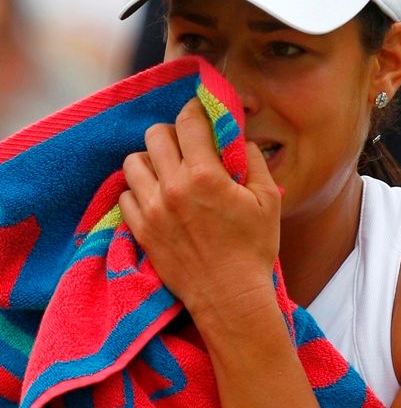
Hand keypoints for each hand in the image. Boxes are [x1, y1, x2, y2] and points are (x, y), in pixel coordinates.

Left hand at [118, 98, 280, 323]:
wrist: (230, 298)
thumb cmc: (254, 249)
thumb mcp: (268, 200)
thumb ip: (253, 160)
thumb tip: (239, 139)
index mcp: (205, 175)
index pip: (188, 122)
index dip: (194, 108)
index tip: (198, 110)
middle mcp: (172, 187)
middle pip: (155, 135)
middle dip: (172, 132)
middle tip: (186, 144)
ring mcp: (152, 210)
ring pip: (133, 162)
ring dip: (150, 159)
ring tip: (166, 169)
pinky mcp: (141, 231)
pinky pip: (125, 195)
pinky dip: (138, 190)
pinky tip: (156, 196)